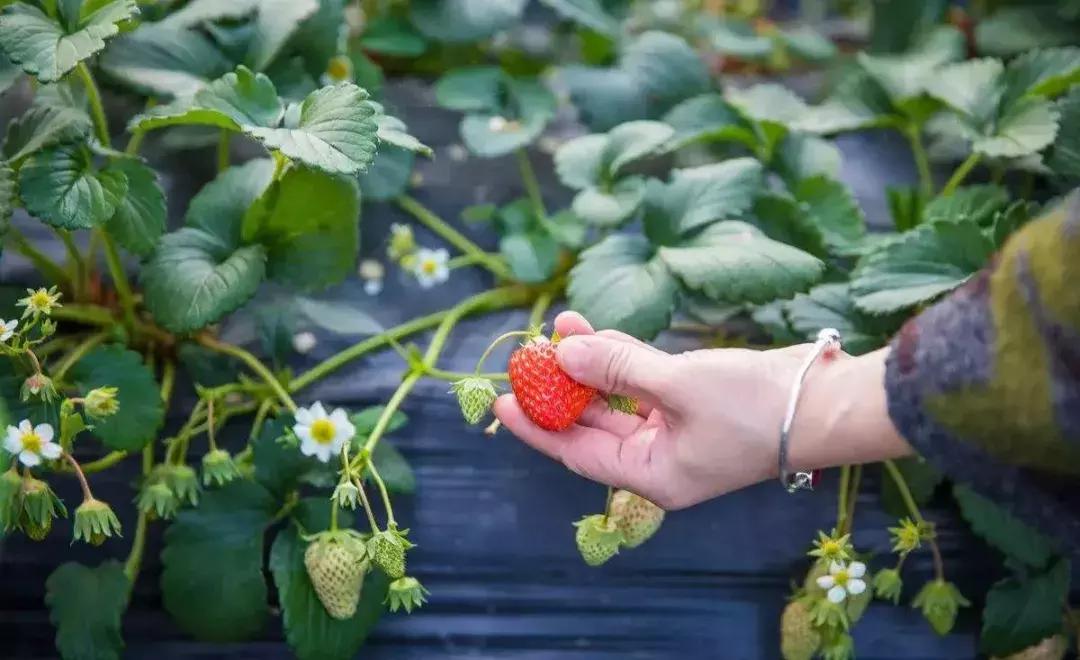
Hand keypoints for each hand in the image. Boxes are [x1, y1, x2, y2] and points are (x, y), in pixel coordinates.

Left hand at [494, 312, 910, 509]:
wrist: (828, 401)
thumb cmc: (757, 406)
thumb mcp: (679, 384)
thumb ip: (617, 366)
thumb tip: (562, 352)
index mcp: (653, 474)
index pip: (576, 452)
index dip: (536, 427)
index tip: (500, 403)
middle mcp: (660, 459)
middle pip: (592, 423)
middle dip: (561, 385)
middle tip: (527, 353)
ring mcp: (678, 431)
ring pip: (617, 398)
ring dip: (591, 363)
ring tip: (560, 325)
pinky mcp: (693, 403)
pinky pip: (643, 384)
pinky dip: (622, 359)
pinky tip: (597, 333)